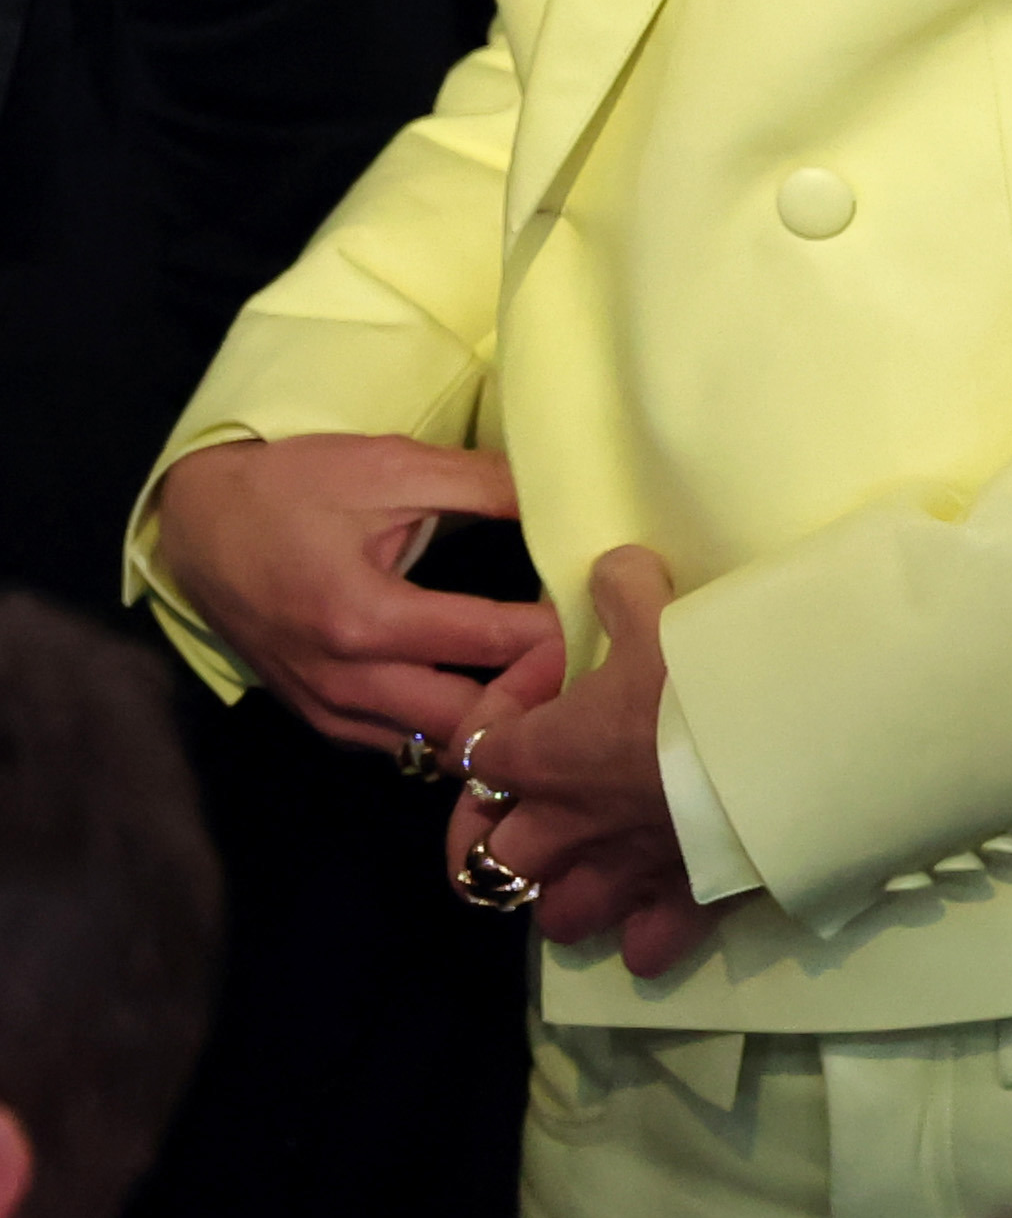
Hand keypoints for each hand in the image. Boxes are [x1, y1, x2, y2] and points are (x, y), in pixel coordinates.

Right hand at [154, 433, 559, 752]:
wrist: (199, 524)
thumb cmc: (293, 487)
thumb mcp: (388, 467)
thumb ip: (480, 484)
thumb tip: (562, 490)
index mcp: (364, 617)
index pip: (486, 642)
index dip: (554, 635)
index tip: (605, 623)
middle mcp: (346, 682)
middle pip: (467, 724)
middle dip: (531, 703)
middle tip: (588, 671)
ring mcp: (329, 711)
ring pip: (434, 751)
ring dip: (492, 728)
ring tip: (549, 691)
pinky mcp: (319, 719)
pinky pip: (398, 748)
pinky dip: (446, 734)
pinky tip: (488, 702)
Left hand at [448, 547, 715, 978]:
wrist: (787, 742)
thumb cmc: (706, 674)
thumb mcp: (658, 610)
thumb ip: (622, 590)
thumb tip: (613, 571)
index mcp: (548, 752)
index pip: (477, 749)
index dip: (500, 713)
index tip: (552, 678)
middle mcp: (570, 826)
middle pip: (491, 857)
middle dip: (501, 837)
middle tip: (537, 802)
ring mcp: (623, 875)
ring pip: (559, 915)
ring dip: (568, 892)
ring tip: (595, 860)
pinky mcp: (681, 905)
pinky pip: (643, 950)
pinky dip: (644, 937)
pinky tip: (658, 907)